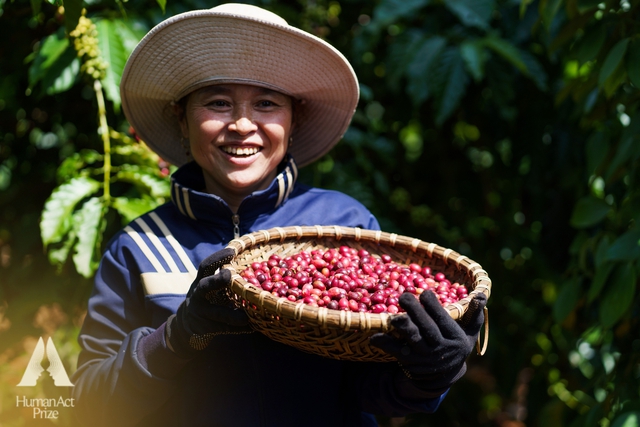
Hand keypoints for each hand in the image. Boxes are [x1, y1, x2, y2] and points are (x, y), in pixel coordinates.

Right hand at [165, 248, 252, 357]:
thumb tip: (250, 262)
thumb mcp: (208, 286)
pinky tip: (252, 328)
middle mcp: (198, 296)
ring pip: (216, 313)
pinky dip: (238, 328)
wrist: (187, 324)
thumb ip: (222, 278)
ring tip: (246, 317)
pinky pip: (224, 328)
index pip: (206, 267)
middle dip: (217, 281)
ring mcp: (201, 313)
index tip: (232, 250)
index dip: (217, 258)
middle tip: (229, 275)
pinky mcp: (205, 328)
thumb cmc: (206, 299)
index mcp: (201, 282)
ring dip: (232, 315)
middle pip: (204, 286)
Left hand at [370, 290, 486, 395]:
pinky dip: (385, 344)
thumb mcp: (469, 331)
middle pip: (427, 329)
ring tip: (393, 317)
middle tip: (403, 296)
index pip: (444, 320)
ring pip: (413, 341)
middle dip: (416, 312)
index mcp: (455, 338)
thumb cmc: (455, 343)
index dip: (434, 306)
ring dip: (403, 328)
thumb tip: (481, 295)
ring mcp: (424, 356)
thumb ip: (474, 313)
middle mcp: (440, 348)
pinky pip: (396, 352)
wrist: (443, 375)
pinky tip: (374, 336)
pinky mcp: (409, 362)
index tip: (424, 292)